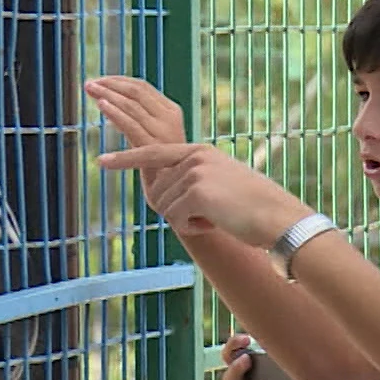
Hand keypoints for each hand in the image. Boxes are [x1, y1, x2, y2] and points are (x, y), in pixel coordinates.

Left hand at [85, 76, 187, 194]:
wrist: (192, 201)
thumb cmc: (172, 177)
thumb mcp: (159, 145)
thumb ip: (143, 129)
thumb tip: (118, 115)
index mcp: (172, 114)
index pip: (143, 88)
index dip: (119, 81)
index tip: (101, 81)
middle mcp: (170, 119)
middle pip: (136, 91)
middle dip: (111, 84)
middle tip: (90, 83)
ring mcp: (164, 133)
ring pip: (131, 105)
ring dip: (108, 95)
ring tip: (90, 90)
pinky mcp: (155, 148)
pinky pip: (131, 126)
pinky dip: (114, 113)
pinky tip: (101, 106)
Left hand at [97, 141, 310, 247]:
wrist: (278, 217)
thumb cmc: (254, 209)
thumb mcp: (222, 186)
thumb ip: (194, 183)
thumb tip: (166, 197)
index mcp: (201, 151)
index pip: (153, 153)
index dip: (126, 159)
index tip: (101, 160)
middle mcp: (195, 156)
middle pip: (158, 190)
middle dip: (176, 212)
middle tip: (209, 218)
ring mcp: (195, 171)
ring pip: (165, 206)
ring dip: (187, 221)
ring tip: (218, 218)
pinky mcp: (196, 190)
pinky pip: (176, 218)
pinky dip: (193, 228)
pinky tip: (216, 224)